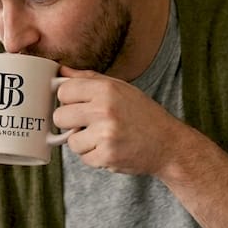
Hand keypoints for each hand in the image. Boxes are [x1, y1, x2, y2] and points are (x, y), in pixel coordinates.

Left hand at [55, 65, 185, 175]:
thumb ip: (88, 79)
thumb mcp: (120, 88)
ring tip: (104, 137)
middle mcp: (104, 109)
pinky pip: (83, 158)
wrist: (168, 144)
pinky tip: (110, 149)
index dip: (68, 100)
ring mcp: (105, 134)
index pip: (63, 91)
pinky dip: (94, 156)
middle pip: (60, 116)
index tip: (79, 105)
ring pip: (70, 141)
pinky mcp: (107, 156)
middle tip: (89, 124)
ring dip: (83, 142)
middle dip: (71, 122)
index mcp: (106, 89)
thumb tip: (59, 69)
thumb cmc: (142, 114)